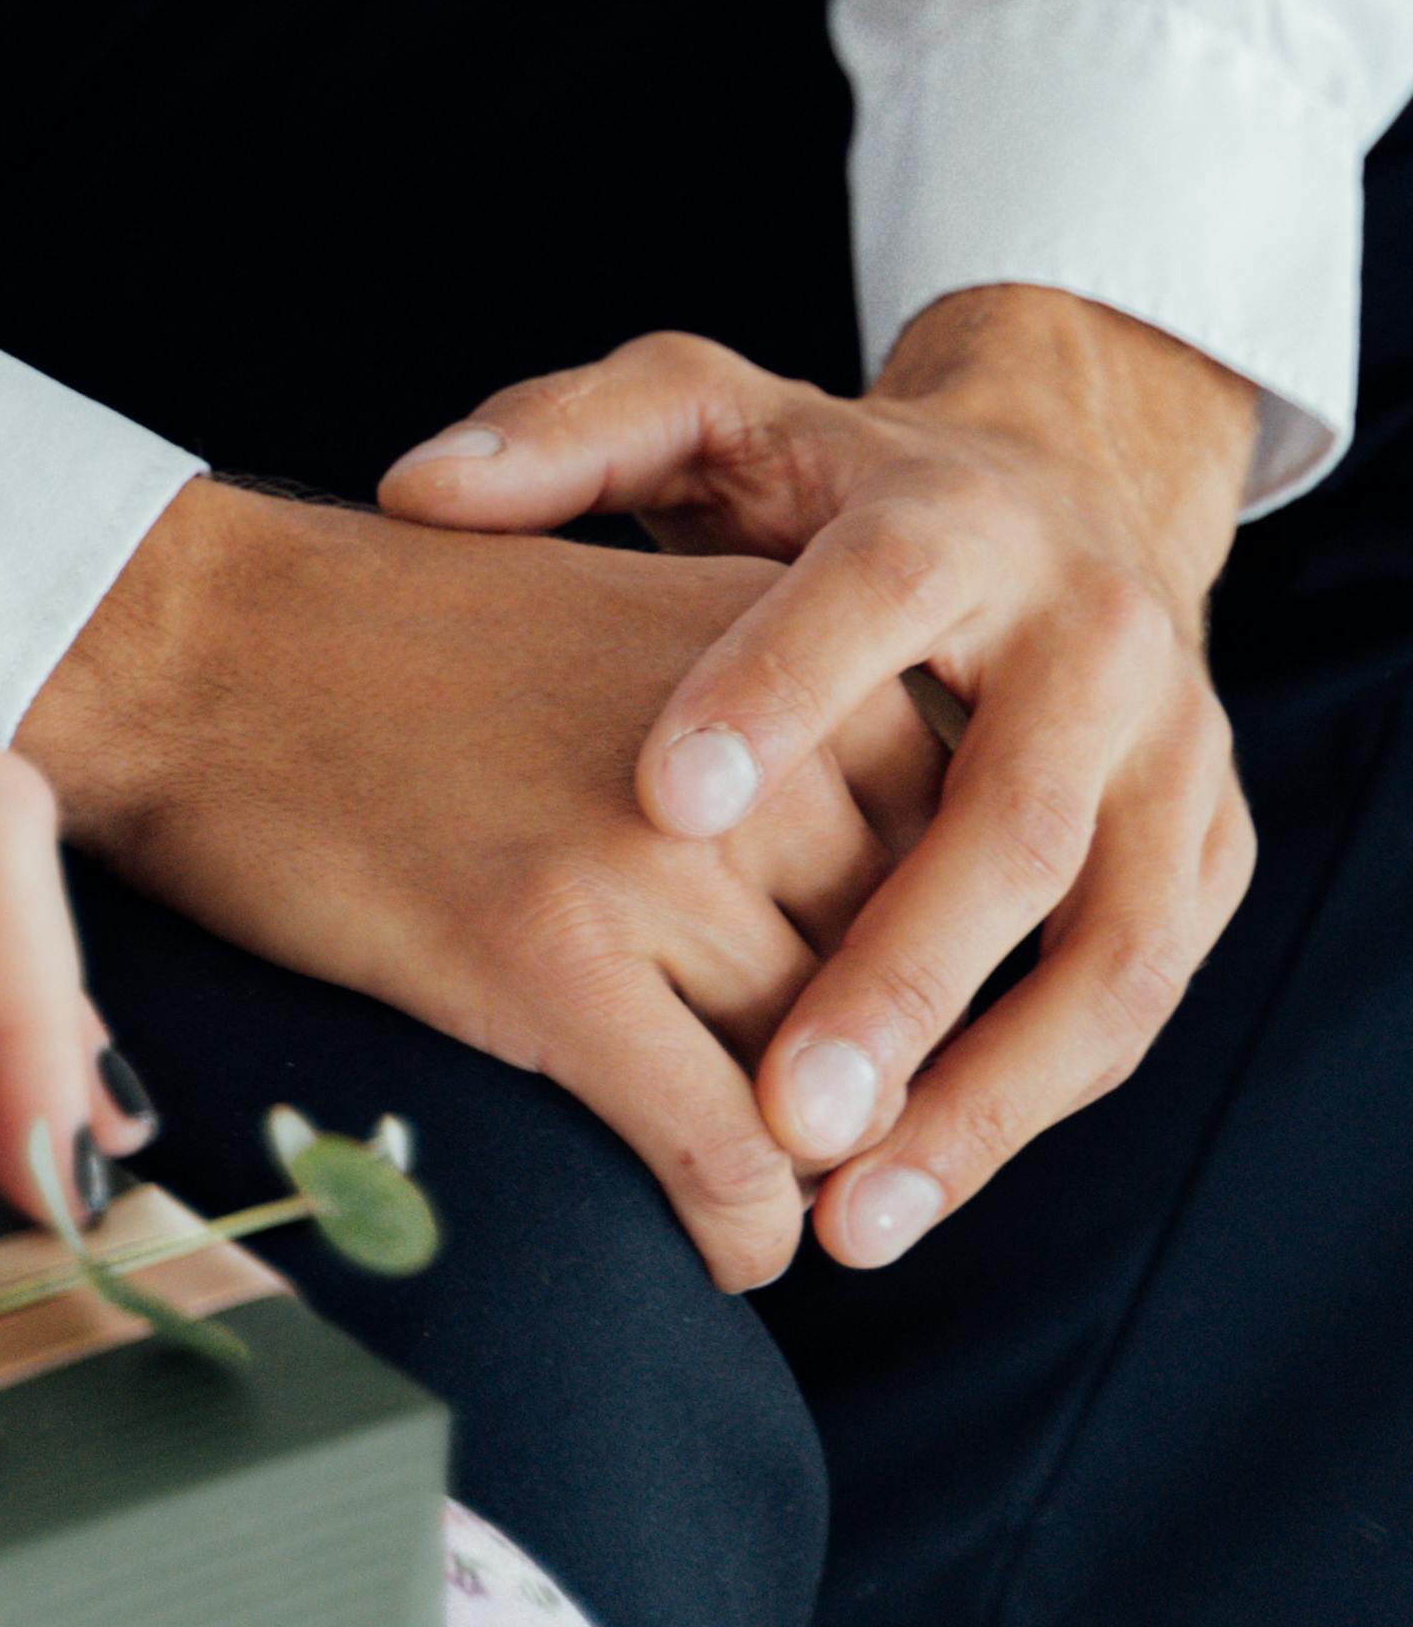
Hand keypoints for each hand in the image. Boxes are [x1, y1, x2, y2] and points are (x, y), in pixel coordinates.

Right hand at [23, 480, 945, 1287]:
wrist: (195, 644)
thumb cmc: (387, 648)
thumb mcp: (628, 627)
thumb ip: (774, 733)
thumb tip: (895, 900)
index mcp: (778, 645)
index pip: (959, 847)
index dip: (932, 962)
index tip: (885, 1025)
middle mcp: (747, 749)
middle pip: (908, 978)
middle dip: (876, 1081)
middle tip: (831, 1144)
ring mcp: (651, 857)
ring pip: (834, 1088)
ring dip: (814, 1173)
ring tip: (768, 1193)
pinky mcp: (551, 960)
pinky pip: (730, 1160)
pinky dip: (745, 1234)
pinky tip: (713, 1240)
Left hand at [382, 287, 1259, 1268]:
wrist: (1058, 485)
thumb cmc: (833, 478)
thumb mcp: (708, 415)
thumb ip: (564, 439)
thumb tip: (418, 491)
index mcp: (956, 516)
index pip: (869, 601)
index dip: (773, 698)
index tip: (662, 805)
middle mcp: (1090, 634)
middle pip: (1014, 818)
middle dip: (900, 975)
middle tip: (778, 1105)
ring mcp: (1172, 756)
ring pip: (1104, 953)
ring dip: (982, 1097)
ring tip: (847, 1212)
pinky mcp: (1207, 855)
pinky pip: (1127, 1006)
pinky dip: (1025, 1109)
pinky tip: (908, 1193)